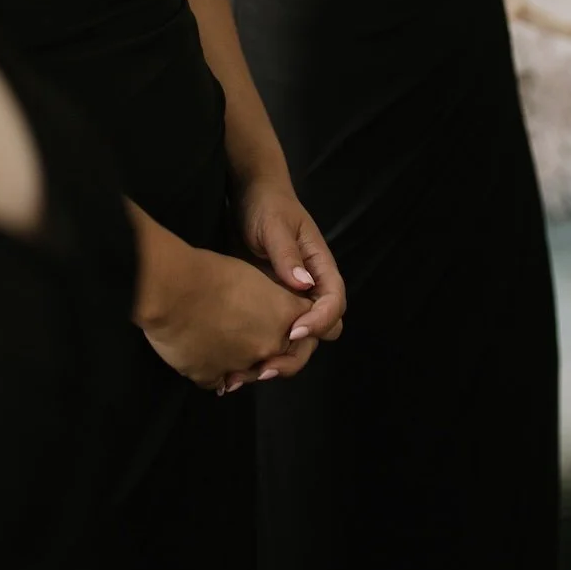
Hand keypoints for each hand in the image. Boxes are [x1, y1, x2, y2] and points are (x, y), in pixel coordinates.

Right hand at [137, 234, 313, 392]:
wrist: (171, 289)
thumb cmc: (209, 271)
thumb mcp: (252, 276)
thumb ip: (273, 302)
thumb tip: (273, 317)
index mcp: (285, 315)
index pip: (317, 329)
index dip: (306, 327)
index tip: (294, 323)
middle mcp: (270, 345)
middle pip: (289, 359)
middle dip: (278, 352)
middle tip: (255, 334)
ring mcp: (243, 366)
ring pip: (253, 372)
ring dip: (245, 362)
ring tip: (223, 339)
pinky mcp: (213, 378)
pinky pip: (220, 381)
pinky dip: (214, 370)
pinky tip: (203, 350)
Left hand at [219, 176, 345, 392]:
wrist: (247, 196)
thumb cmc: (266, 205)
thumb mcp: (275, 225)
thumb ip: (287, 254)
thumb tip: (303, 284)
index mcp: (320, 267)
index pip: (333, 303)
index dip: (318, 321)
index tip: (293, 332)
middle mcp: (310, 288)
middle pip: (322, 332)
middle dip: (299, 352)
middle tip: (268, 365)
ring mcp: (290, 299)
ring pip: (298, 341)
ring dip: (279, 359)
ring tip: (249, 373)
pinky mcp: (270, 306)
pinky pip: (273, 336)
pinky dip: (260, 353)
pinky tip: (236, 366)